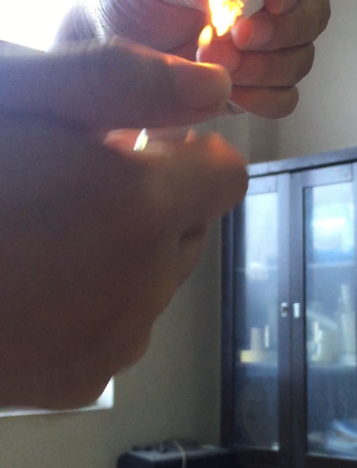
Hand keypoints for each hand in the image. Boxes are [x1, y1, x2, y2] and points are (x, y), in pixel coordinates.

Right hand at [0, 40, 246, 408]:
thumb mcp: (17, 96)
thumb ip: (127, 82)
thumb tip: (214, 86)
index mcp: (141, 208)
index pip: (225, 172)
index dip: (188, 149)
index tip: (138, 140)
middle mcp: (145, 286)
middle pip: (191, 229)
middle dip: (155, 199)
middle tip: (77, 179)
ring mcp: (114, 344)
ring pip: (155, 281)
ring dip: (124, 251)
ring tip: (46, 230)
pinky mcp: (78, 384)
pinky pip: (117, 329)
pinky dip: (96, 303)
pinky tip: (31, 283)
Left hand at [55, 0, 330, 118]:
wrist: (110, 47)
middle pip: (313, 11)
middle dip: (281, 30)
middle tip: (238, 36)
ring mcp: (269, 45)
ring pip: (301, 57)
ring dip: (264, 67)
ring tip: (213, 61)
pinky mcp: (259, 86)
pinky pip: (285, 98)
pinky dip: (263, 99)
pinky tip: (230, 93)